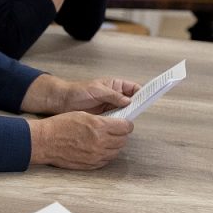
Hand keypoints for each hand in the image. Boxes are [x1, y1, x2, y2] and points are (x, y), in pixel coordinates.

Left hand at [25, 73, 139, 114]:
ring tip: (131, 120)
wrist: (62, 101)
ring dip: (128, 116)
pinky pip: (116, 120)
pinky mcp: (105, 117)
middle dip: (137, 105)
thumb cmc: (78, 91)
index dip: (142, 92)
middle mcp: (115, 96)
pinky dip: (119, 123)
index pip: (134, 88)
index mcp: (115, 86)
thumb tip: (129, 101)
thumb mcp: (97, 90)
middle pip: (132, 101)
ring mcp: (111, 107)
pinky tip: (121, 127)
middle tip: (141, 110)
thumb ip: (113, 95)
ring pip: (125, 112)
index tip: (149, 96)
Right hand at [30, 111, 133, 168]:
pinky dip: (106, 154)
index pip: (125, 127)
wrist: (45, 141)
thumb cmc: (60, 125)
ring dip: (115, 145)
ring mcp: (96, 155)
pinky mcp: (91, 164)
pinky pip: (106, 160)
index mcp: (99, 126)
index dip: (126, 124)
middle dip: (122, 134)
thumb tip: (116, 123)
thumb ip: (102, 120)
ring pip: (116, 151)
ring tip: (108, 140)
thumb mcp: (83, 115)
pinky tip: (100, 148)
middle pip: (123, 140)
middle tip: (117, 131)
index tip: (124, 123)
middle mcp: (100, 142)